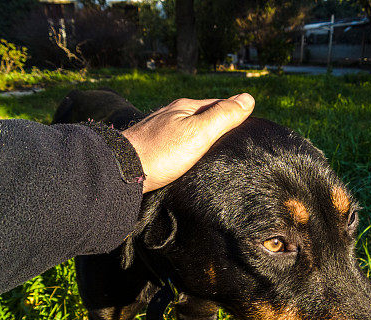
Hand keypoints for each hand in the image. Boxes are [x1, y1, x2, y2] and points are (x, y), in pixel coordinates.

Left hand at [122, 93, 254, 192]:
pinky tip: (188, 158)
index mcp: (185, 107)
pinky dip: (187, 147)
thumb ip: (223, 116)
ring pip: (188, 129)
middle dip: (219, 125)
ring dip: (202, 137)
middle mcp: (171, 113)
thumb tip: (248, 98)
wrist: (121, 170)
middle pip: (203, 116)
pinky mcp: (150, 146)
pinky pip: (176, 142)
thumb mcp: (199, 133)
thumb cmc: (161, 152)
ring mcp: (159, 129)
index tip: (250, 128)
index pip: (219, 104)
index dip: (235, 114)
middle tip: (236, 141)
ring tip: (215, 152)